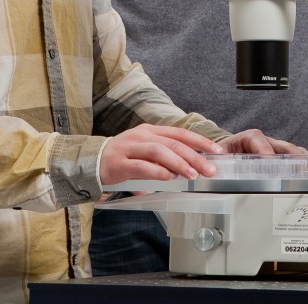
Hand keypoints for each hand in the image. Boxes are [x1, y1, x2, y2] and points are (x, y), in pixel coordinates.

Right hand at [99, 124, 223, 186]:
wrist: (91, 161)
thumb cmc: (124, 156)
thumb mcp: (146, 149)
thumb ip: (166, 154)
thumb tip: (192, 165)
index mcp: (151, 131)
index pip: (181, 133)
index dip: (200, 141)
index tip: (216, 151)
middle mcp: (142, 136)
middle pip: (173, 143)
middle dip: (195, 156)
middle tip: (209, 168)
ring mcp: (130, 148)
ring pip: (159, 152)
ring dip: (178, 163)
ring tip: (192, 174)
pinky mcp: (119, 163)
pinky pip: (141, 166)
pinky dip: (157, 171)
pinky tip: (169, 177)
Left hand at [217, 129, 307, 178]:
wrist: (221, 153)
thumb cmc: (219, 156)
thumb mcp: (216, 158)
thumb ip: (215, 163)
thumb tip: (212, 170)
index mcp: (246, 138)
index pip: (257, 140)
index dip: (264, 150)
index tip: (269, 161)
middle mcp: (263, 142)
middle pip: (282, 146)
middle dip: (295, 157)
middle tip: (304, 169)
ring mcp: (273, 149)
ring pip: (292, 152)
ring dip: (305, 162)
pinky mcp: (278, 158)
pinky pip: (294, 159)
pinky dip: (306, 166)